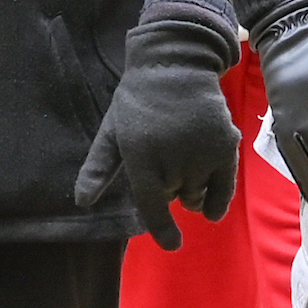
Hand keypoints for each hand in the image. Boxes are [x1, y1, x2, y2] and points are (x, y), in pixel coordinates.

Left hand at [72, 36, 245, 246]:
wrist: (176, 63)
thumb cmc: (138, 100)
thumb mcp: (112, 131)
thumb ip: (98, 168)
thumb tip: (82, 202)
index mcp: (141, 155)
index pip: (152, 204)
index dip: (163, 229)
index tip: (173, 244)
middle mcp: (173, 158)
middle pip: (174, 197)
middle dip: (168, 189)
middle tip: (164, 160)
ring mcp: (201, 152)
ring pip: (197, 192)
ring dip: (190, 189)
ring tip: (183, 164)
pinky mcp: (225, 146)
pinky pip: (223, 186)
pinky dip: (218, 200)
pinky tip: (212, 210)